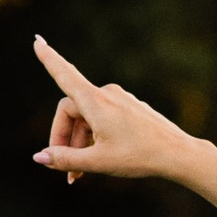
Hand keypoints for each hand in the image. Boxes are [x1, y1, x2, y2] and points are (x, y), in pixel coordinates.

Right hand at [30, 39, 198, 187]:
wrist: (178, 154)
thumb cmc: (139, 156)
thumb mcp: (97, 161)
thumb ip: (65, 159)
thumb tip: (38, 157)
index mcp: (97, 102)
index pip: (65, 75)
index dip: (49, 59)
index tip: (37, 40)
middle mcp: (108, 95)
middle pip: (72, 112)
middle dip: (63, 140)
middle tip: (63, 169)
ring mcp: (121, 101)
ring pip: (87, 119)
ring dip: (79, 145)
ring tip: (78, 176)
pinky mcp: (131, 110)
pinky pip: (103, 121)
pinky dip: (94, 140)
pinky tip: (96, 163)